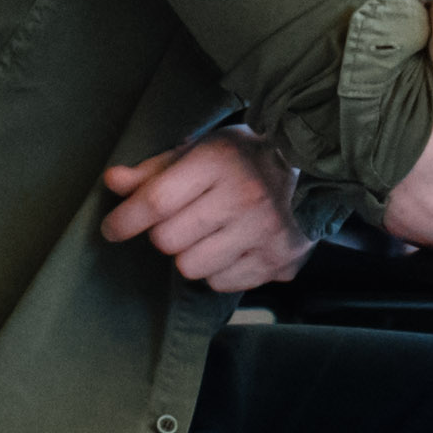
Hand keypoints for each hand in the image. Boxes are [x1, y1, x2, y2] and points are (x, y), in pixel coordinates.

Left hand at [101, 131, 309, 291]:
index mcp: (220, 162)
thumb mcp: (204, 150)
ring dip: (192, 255)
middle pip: (168, 240)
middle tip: (182, 221)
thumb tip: (113, 182)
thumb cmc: (249, 157)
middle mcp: (244, 197)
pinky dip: (220, 270)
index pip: (156, 201)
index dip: (125, 219)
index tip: (112, 228)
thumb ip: (156, 169)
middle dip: (165, 234)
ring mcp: (265, 232)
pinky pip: (223, 283)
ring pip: (192, 268)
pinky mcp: (280, 261)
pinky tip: (234, 247)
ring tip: (211, 235)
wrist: (319, 168)